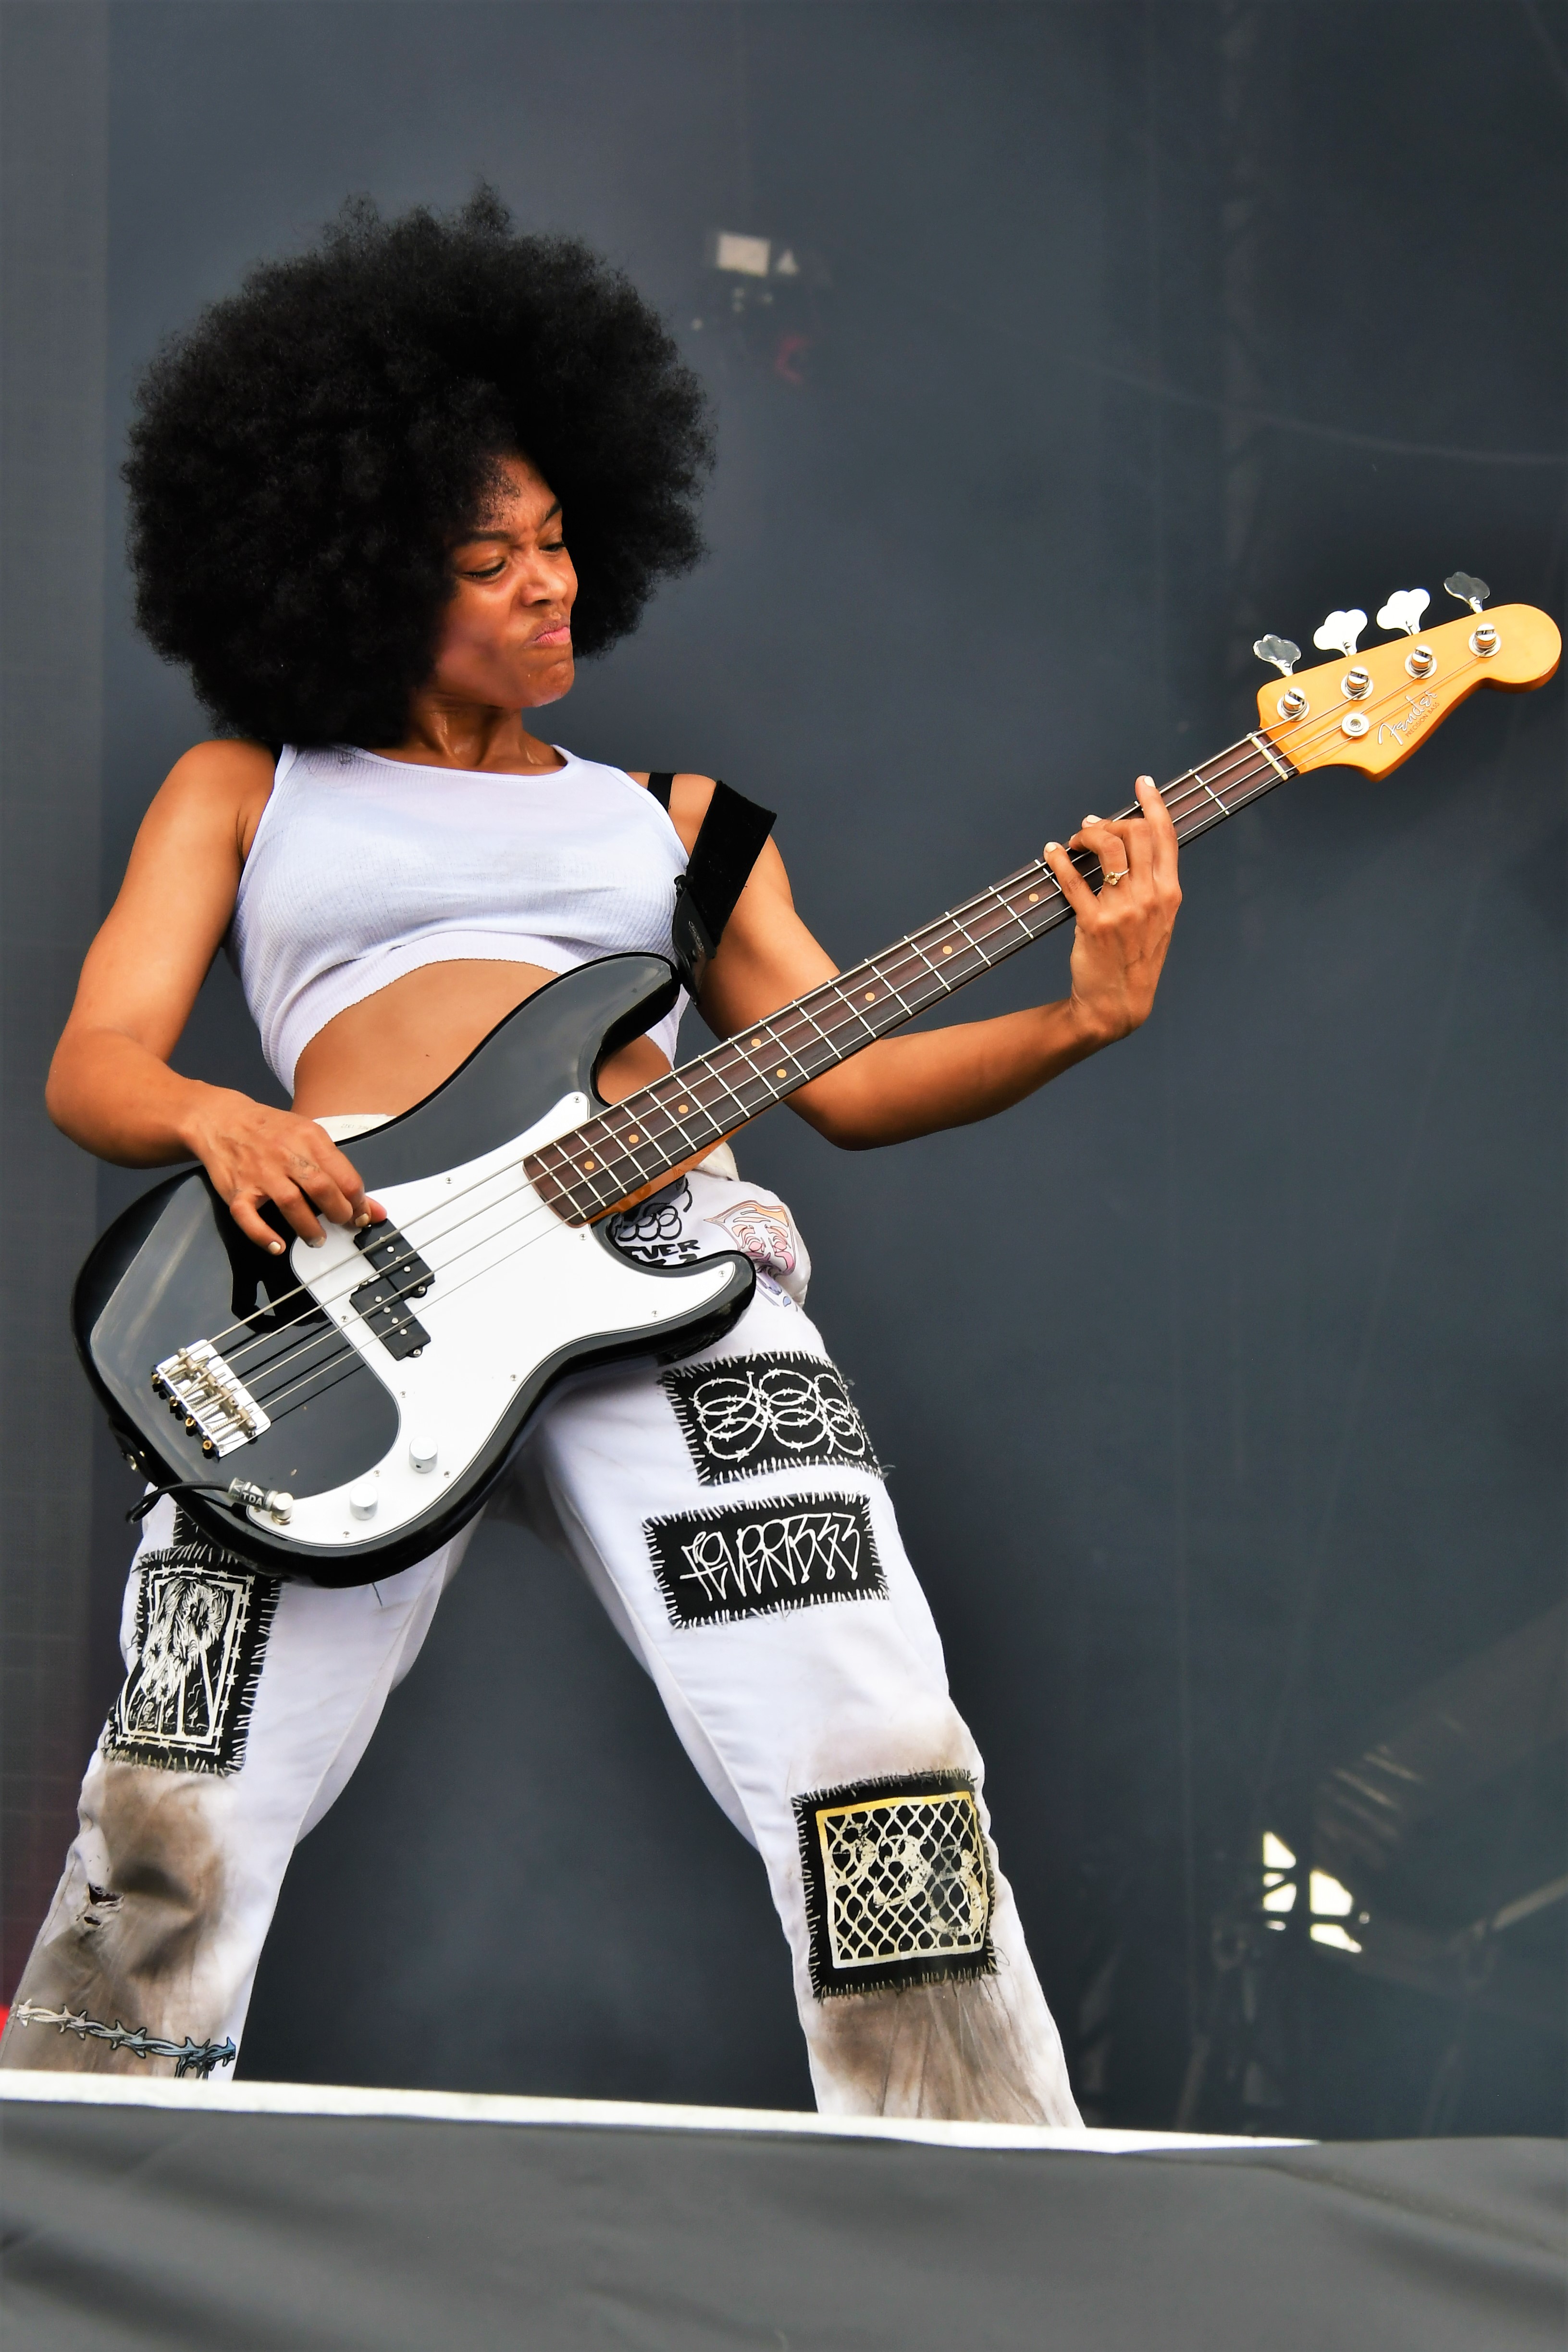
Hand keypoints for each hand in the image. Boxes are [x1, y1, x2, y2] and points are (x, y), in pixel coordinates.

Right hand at [182, 1089, 384, 1252]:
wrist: (221, 1119)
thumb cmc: (270, 1130)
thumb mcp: (308, 1138)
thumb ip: (339, 1171)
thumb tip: (373, 1208)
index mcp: (309, 1138)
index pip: (344, 1176)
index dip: (358, 1201)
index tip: (361, 1213)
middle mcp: (285, 1154)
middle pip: (321, 1188)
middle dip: (339, 1213)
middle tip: (342, 1224)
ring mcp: (259, 1173)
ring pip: (290, 1203)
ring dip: (309, 1228)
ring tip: (317, 1239)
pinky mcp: (236, 1190)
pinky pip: (248, 1217)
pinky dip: (263, 1235)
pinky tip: (278, 1245)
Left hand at [1042, 775, 1180, 1047]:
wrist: (1118, 1005)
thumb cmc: (1135, 959)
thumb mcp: (1157, 921)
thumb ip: (1150, 885)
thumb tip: (1128, 846)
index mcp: (1170, 894)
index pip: (1165, 837)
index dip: (1154, 804)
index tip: (1142, 782)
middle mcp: (1151, 898)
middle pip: (1135, 834)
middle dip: (1111, 822)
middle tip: (1092, 828)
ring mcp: (1124, 911)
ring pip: (1107, 850)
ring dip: (1086, 836)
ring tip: (1074, 841)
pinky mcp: (1094, 924)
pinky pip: (1074, 881)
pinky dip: (1059, 861)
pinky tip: (1051, 853)